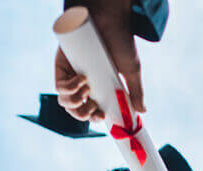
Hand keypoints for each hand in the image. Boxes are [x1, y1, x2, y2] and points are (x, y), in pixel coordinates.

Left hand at [55, 0, 143, 120]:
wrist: (111, 20)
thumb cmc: (121, 42)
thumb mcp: (131, 71)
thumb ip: (135, 92)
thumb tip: (143, 111)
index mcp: (98, 87)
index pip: (91, 110)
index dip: (93, 118)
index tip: (101, 116)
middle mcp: (83, 83)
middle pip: (75, 110)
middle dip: (83, 114)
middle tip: (94, 108)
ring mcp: (71, 75)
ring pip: (65, 101)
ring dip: (76, 102)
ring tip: (88, 89)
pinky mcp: (62, 66)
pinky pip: (59, 87)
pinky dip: (70, 88)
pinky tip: (82, 79)